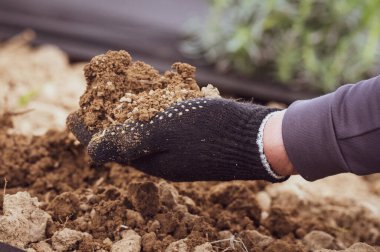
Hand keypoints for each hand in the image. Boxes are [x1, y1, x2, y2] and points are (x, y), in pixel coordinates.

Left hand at [67, 98, 288, 181]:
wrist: (257, 139)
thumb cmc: (211, 132)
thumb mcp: (166, 132)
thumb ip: (129, 140)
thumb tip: (91, 152)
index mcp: (152, 160)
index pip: (110, 147)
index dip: (88, 130)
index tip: (71, 114)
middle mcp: (163, 156)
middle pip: (127, 134)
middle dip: (109, 114)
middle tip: (95, 94)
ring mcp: (180, 146)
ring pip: (149, 124)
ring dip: (134, 105)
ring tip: (122, 85)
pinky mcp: (194, 134)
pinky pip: (169, 120)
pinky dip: (159, 104)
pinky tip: (158, 88)